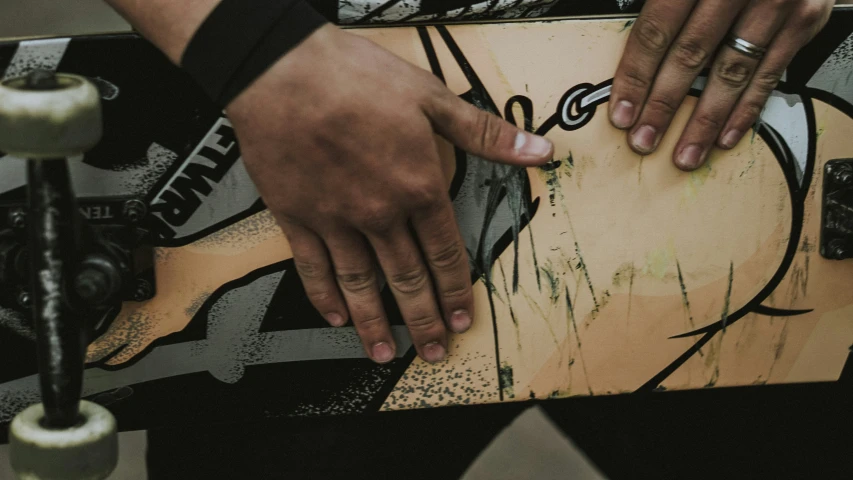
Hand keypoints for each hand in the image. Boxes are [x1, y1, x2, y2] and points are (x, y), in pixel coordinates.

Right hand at [225, 25, 553, 363]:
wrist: (281, 71)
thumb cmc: (354, 76)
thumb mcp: (432, 96)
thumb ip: (484, 133)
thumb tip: (538, 151)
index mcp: (418, 187)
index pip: (445, 253)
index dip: (456, 291)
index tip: (461, 319)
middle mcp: (379, 213)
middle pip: (407, 279)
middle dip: (424, 320)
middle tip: (433, 351)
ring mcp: (335, 219)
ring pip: (361, 284)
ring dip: (375, 323)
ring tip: (386, 353)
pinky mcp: (296, 216)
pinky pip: (313, 267)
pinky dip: (325, 295)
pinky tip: (335, 316)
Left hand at [609, 0, 833, 169]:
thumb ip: (661, 0)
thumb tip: (626, 46)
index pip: (657, 30)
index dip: (636, 76)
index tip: (622, 112)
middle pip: (690, 55)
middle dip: (663, 105)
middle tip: (644, 140)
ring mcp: (776, 2)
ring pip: (731, 72)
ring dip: (704, 121)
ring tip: (685, 153)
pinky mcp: (804, 18)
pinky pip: (770, 73)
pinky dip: (746, 109)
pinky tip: (726, 135)